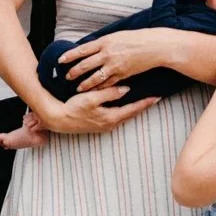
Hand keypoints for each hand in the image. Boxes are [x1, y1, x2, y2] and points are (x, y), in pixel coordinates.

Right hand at [42, 85, 159, 135]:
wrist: (58, 119)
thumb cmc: (73, 108)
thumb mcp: (92, 98)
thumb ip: (109, 93)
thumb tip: (126, 89)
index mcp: (111, 118)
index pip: (133, 109)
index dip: (145, 102)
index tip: (157, 97)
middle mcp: (111, 124)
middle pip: (132, 114)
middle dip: (143, 106)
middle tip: (155, 98)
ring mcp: (105, 125)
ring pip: (125, 115)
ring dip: (134, 108)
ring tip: (144, 100)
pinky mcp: (99, 124)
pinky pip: (117, 116)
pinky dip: (124, 110)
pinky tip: (125, 104)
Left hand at [57, 29, 162, 90]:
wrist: (154, 46)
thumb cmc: (137, 38)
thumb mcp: (117, 36)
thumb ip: (104, 43)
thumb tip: (92, 47)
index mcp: (105, 42)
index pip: (82, 50)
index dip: (70, 55)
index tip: (61, 60)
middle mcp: (107, 53)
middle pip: (85, 64)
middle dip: (74, 72)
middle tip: (66, 77)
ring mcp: (115, 65)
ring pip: (95, 77)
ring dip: (85, 83)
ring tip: (78, 88)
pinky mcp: (123, 74)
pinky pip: (108, 83)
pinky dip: (100, 88)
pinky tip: (94, 91)